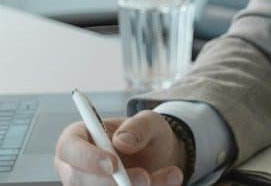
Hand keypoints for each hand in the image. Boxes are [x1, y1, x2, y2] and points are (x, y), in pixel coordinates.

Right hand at [55, 111, 186, 185]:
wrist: (159, 158)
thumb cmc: (145, 136)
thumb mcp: (149, 122)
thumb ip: (138, 126)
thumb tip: (122, 141)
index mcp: (77, 139)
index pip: (69, 149)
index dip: (87, 159)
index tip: (112, 164)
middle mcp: (75, 168)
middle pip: (79, 181)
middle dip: (112, 183)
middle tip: (145, 178)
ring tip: (170, 175)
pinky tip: (167, 182)